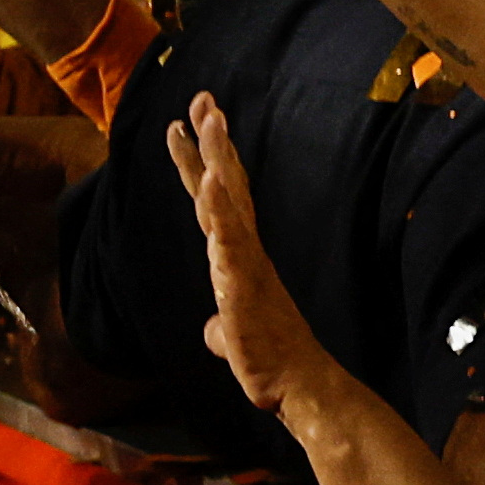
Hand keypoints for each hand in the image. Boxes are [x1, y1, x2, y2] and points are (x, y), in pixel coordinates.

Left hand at [169, 90, 338, 421]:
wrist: (294, 385)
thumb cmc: (267, 358)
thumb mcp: (231, 334)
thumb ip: (220, 323)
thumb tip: (213, 332)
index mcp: (238, 254)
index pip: (217, 197)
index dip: (203, 159)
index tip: (191, 121)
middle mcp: (244, 249)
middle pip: (224, 183)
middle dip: (212, 140)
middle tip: (202, 99)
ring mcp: (245, 262)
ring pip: (226, 201)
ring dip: (215, 159)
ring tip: (206, 120)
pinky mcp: (242, 283)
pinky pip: (229, 239)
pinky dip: (219, 209)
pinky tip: (209, 181)